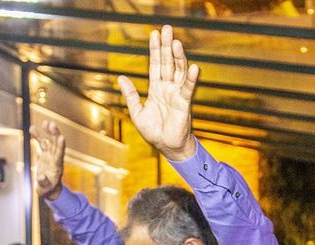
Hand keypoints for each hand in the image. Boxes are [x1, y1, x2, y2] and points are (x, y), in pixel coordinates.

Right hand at [31, 121, 65, 200]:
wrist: (48, 189)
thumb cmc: (47, 190)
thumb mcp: (45, 189)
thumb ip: (43, 182)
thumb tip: (41, 176)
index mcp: (57, 166)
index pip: (59, 154)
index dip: (60, 146)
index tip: (61, 137)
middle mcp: (55, 158)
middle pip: (56, 144)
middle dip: (54, 134)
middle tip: (52, 124)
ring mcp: (49, 155)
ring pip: (49, 141)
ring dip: (47, 132)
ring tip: (45, 122)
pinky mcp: (44, 155)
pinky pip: (40, 143)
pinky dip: (37, 136)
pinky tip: (32, 128)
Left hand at [118, 25, 198, 160]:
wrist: (167, 147)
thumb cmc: (154, 132)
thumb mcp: (137, 112)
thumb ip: (130, 95)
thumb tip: (120, 77)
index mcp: (156, 88)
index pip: (155, 65)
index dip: (155, 50)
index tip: (154, 34)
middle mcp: (168, 88)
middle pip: (167, 62)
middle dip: (166, 46)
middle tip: (167, 28)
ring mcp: (177, 94)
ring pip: (178, 71)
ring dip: (178, 57)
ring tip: (176, 42)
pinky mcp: (184, 103)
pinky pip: (188, 89)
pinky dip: (191, 79)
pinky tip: (194, 67)